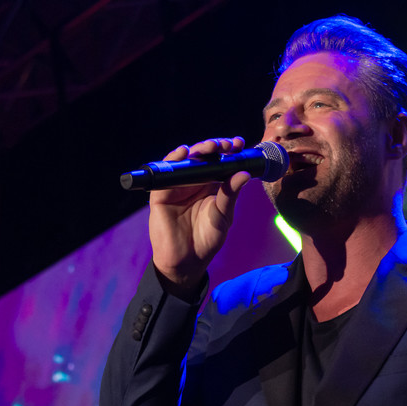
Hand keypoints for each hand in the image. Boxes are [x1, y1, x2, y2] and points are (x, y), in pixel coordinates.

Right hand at [148, 137, 251, 299]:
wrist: (186, 261)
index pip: (220, 162)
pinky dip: (173, 160)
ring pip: (186, 161)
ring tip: (211, 147)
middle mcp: (195, 182)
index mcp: (212, 186)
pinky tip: (184, 152)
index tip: (240, 144)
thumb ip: (230, 195)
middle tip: (227, 145)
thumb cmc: (207, 240)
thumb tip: (245, 175)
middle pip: (204, 157)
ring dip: (198, 150)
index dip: (229, 151)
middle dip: (215, 147)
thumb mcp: (223, 216)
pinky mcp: (162, 192)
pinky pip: (166, 172)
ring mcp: (178, 185)